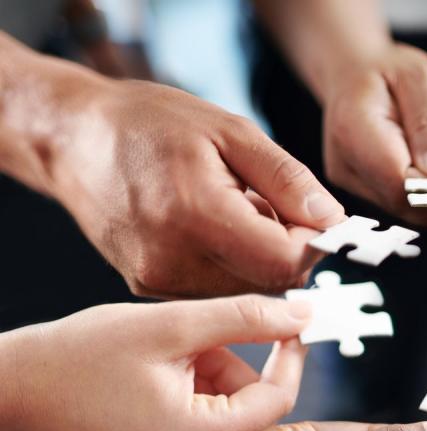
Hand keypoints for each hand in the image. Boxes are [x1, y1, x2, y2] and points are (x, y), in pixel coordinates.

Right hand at [4, 295, 312, 430]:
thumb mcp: (174, 324)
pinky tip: (164, 371)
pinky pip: (215, 416)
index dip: (289, 351)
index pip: (280, 397)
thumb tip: (302, 314)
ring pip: (237, 405)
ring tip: (170, 354)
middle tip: (197, 337)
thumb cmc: (85, 355)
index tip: (288, 319)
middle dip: (237, 359)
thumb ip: (246, 318)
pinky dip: (202, 385)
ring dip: (218, 369)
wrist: (26, 384)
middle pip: (260, 403)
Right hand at [50, 74, 344, 296]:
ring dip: (260, 256)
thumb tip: (332, 222)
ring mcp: (157, 279)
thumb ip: (288, 181)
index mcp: (195, 214)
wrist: (73, 138)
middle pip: (269, 282)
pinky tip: (215, 226)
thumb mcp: (232, 131)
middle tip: (278, 205)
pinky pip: (215, 287)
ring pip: (246, 289)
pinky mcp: (149, 287)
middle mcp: (172, 259)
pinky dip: (232, 262)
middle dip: (290, 249)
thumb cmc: (149, 124)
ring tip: (239, 209)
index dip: (314, 243)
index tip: (319, 218)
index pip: (286, 262)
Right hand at [320, 43, 426, 227]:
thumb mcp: (421, 80)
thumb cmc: (390, 72)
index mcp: (354, 132)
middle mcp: (347, 166)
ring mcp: (353, 183)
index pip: (401, 184)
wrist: (355, 75)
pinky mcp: (366, 192)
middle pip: (407, 205)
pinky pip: (409, 207)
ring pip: (412, 212)